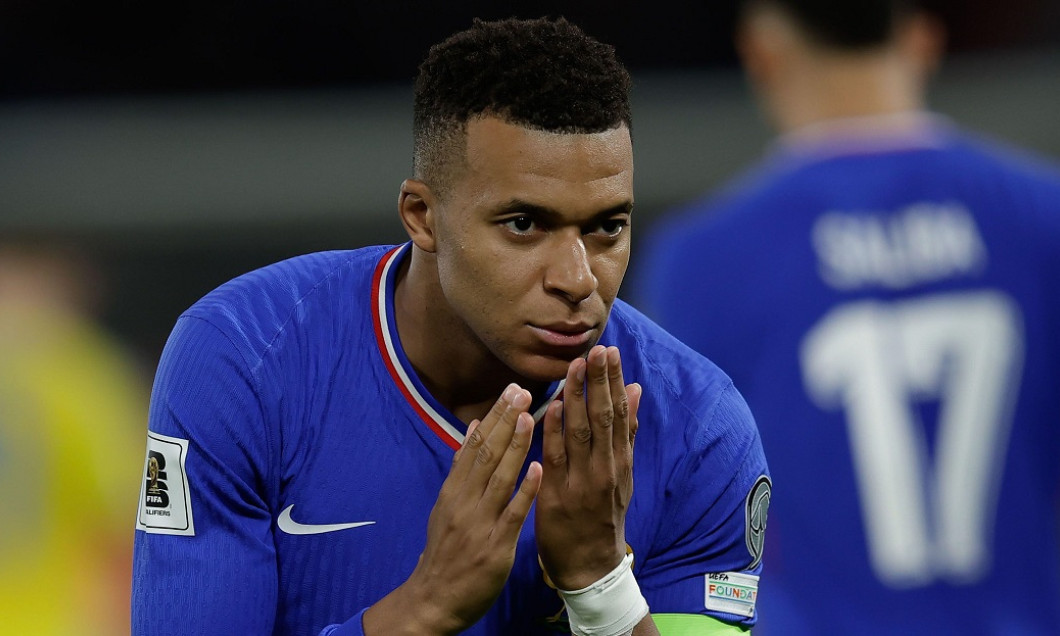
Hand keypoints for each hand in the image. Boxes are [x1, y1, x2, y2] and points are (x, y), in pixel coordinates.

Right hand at [363, 384, 541, 634]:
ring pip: (498, 478)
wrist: (433, 599)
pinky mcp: (494, 546)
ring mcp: (479, 523)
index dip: (494, 416)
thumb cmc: (446, 550)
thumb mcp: (447, 505)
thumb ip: (462, 468)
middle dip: (505, 421)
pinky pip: (511, 514)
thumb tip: (473, 426)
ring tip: (529, 417)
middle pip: (485, 454)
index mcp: (454, 490)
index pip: (474, 445)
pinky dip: (524, 491)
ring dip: (514, 446)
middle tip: (523, 390)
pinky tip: (536, 468)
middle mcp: (464, 501)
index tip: (511, 389)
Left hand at [536, 345, 642, 590]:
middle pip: (604, 418)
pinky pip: (556, 458)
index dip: (614, 382)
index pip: (620, 413)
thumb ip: (627, 432)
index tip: (609, 352)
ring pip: (581, 434)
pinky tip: (553, 407)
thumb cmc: (603, 514)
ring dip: (578, 398)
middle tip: (597, 350)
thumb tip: (635, 390)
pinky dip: (555, 432)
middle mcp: (605, 469)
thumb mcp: (623, 472)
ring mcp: (582, 483)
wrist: (590, 564)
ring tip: (575, 367)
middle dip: (600, 382)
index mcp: (620, 461)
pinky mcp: (558, 497)